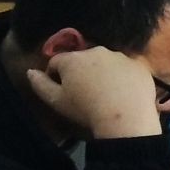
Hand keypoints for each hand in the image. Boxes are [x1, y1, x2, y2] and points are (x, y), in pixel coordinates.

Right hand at [26, 47, 161, 138]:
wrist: (125, 119)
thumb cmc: (85, 110)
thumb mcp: (55, 101)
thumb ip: (39, 84)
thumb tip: (31, 71)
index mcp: (72, 58)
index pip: (56, 62)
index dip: (55, 76)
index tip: (61, 91)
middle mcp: (96, 51)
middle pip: (82, 60)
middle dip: (80, 72)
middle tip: (85, 93)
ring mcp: (120, 56)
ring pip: (105, 62)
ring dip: (101, 73)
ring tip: (105, 94)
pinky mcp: (138, 65)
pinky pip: (125, 69)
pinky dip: (122, 77)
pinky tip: (123, 93)